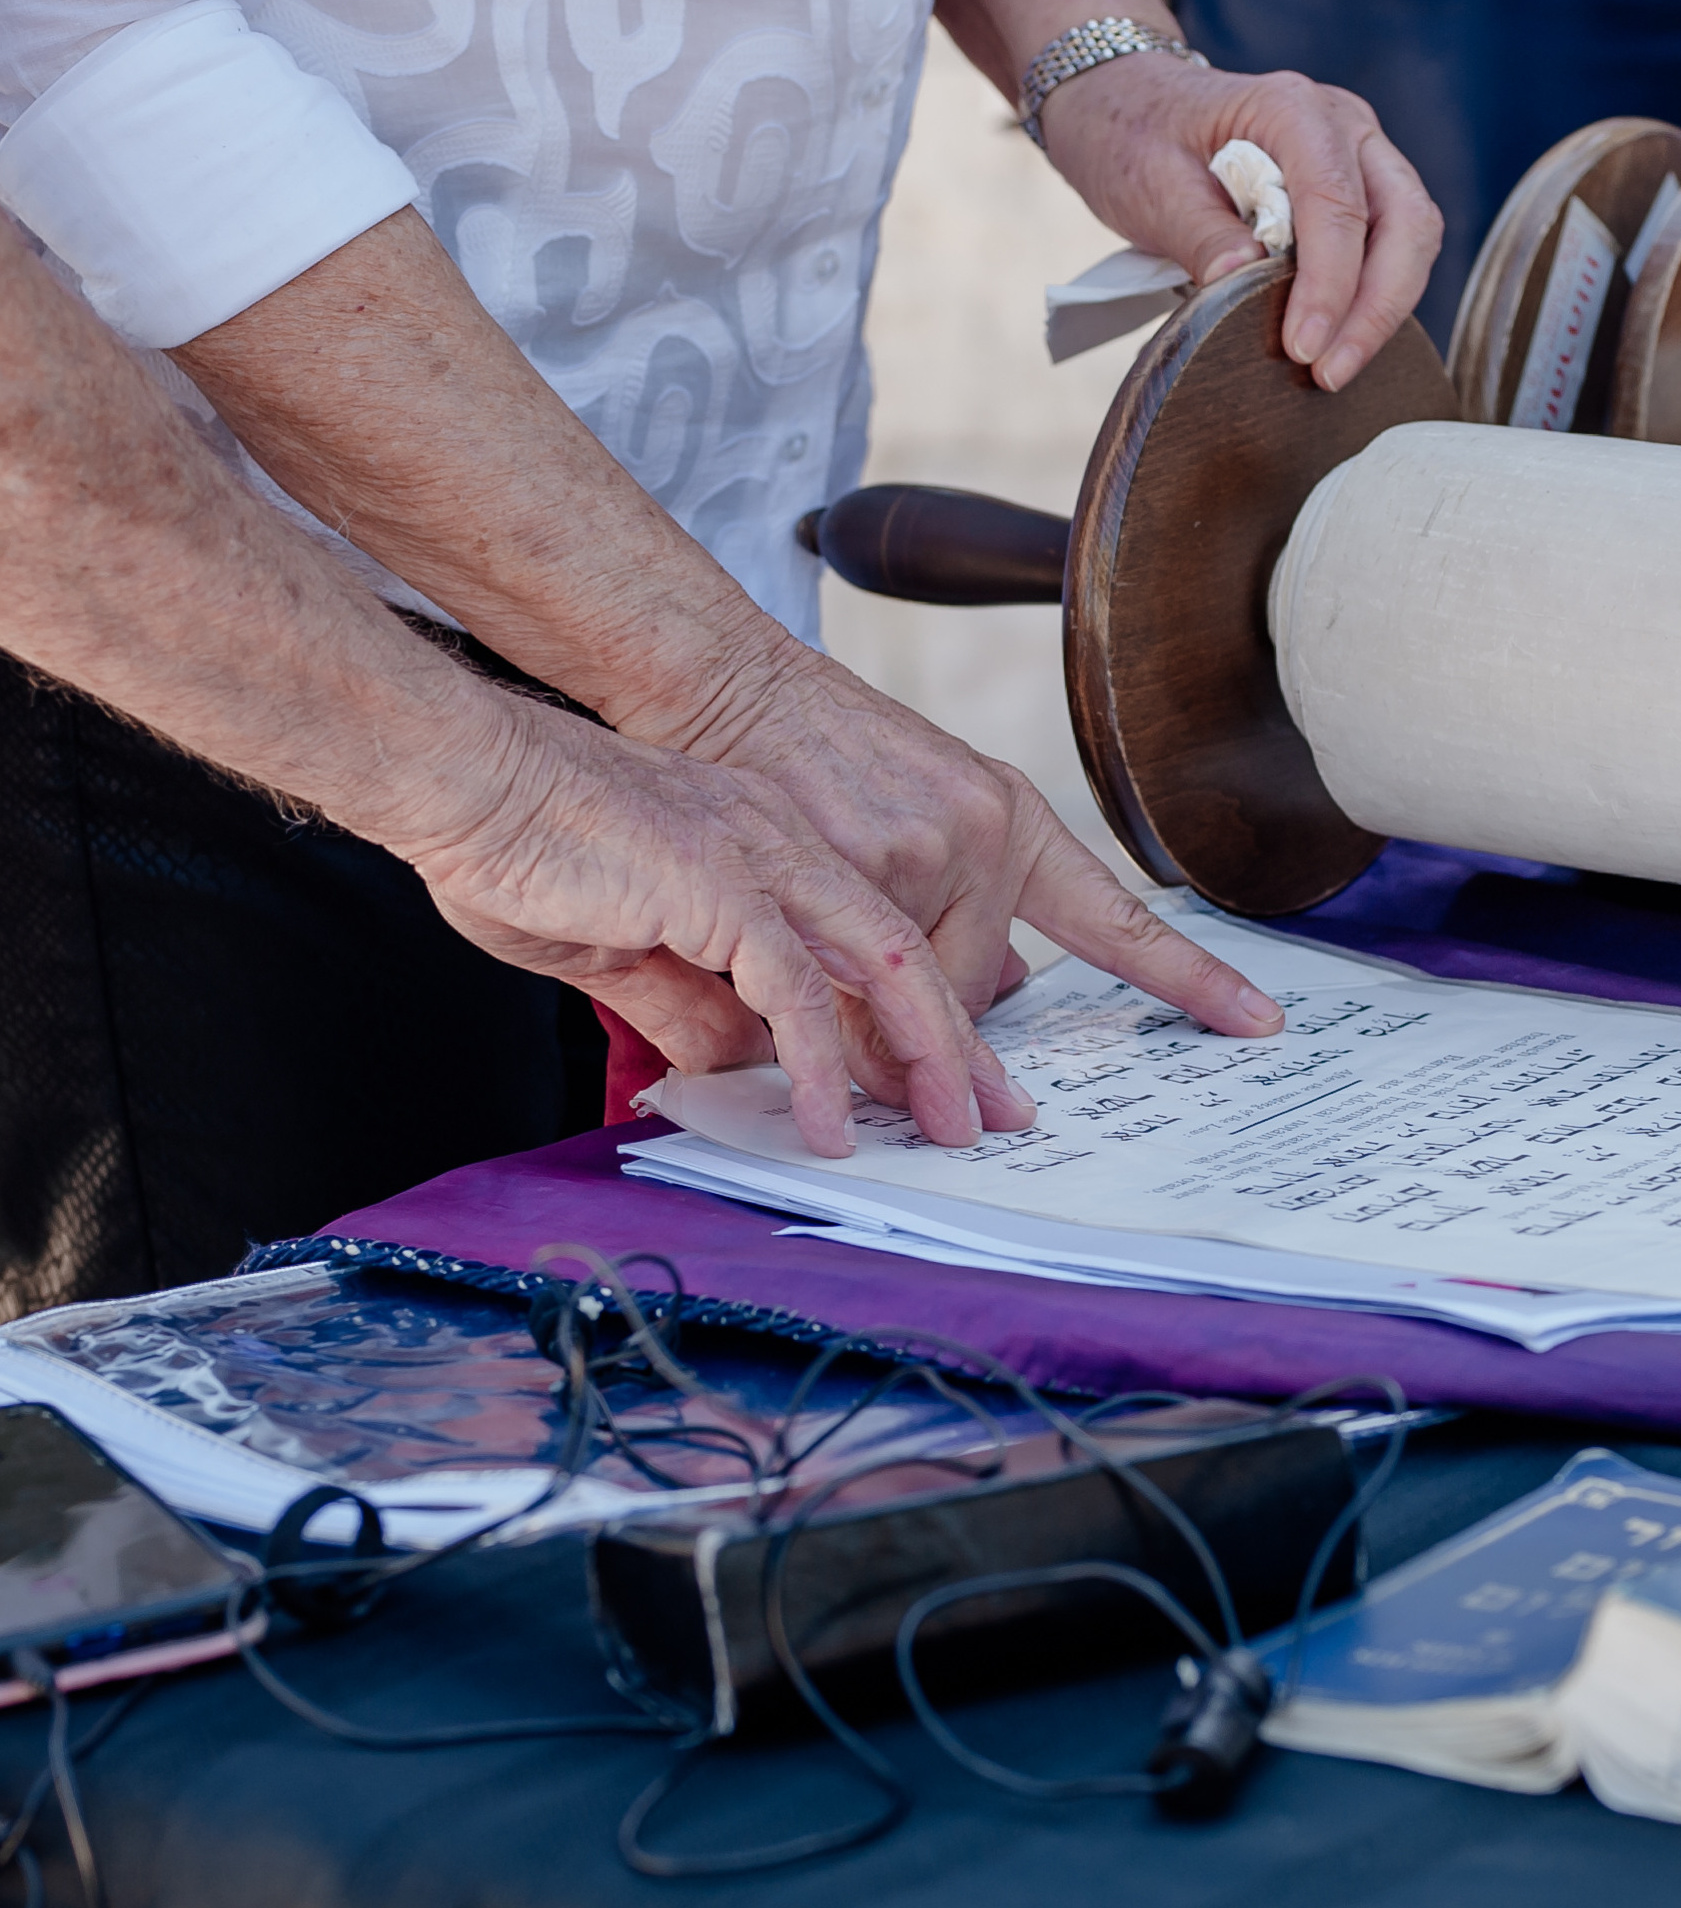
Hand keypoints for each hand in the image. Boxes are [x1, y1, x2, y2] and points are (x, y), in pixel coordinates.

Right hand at [394, 696, 1042, 1159]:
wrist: (460, 777)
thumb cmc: (516, 847)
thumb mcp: (623, 945)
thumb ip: (687, 998)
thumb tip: (731, 1061)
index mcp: (766, 844)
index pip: (871, 939)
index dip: (915, 1014)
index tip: (941, 1079)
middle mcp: (784, 843)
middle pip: (905, 952)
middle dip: (957, 1041)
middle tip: (993, 1114)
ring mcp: (762, 857)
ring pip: (882, 966)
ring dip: (923, 1056)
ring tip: (947, 1129)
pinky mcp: (724, 885)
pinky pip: (794, 992)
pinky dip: (819, 1066)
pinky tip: (828, 1124)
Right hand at [641, 638, 1286, 1048]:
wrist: (727, 686)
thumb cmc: (812, 765)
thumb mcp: (917, 813)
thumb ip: (969, 900)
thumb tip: (1008, 995)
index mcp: (1013, 820)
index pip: (1115, 919)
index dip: (1191, 977)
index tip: (1260, 1023)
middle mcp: (990, 831)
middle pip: (980, 998)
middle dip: (927, 1028)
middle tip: (889, 1018)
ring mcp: (933, 846)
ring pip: (914, 1002)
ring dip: (862, 1015)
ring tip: (814, 956)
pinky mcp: (867, 863)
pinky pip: (858, 990)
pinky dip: (821, 1006)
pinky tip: (789, 965)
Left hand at [1036, 53, 1441, 390]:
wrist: (1129, 104)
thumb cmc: (1136, 135)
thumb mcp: (1149, 184)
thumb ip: (1200, 233)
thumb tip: (1243, 285)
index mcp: (1291, 108)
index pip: (1336, 203)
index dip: (1329, 284)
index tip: (1303, 347)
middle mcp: (1343, 124)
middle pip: (1403, 220)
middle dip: (1376, 306)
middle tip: (1331, 371)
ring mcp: (1358, 154)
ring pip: (1412, 236)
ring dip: (1382, 308)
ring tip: (1334, 368)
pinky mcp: (1357, 188)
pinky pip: (1390, 246)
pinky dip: (1372, 297)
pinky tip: (1337, 341)